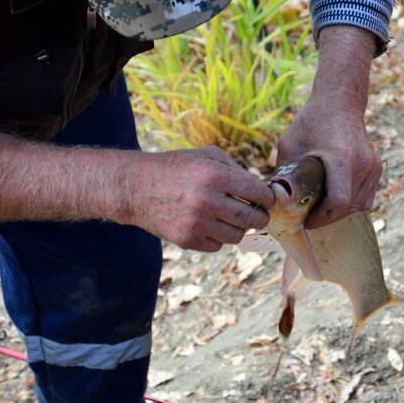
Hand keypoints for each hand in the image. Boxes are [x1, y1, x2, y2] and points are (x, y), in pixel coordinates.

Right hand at [117, 147, 270, 251]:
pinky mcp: (187, 240)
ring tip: (230, 217)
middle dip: (260, 216)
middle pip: (254, 219)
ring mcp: (197, 223)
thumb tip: (263, 190)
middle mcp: (207, 201)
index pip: (259, 194)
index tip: (267, 199)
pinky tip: (210, 224)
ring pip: (238, 236)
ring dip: (238, 228)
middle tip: (256, 212)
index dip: (268, 198)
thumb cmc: (176, 168)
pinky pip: (218, 246)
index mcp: (216, 176)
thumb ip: (237, 170)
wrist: (135, 187)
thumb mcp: (207, 156)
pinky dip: (218, 237)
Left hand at [278, 27, 382, 228]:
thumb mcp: (290, 145)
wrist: (340, 102)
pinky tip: (334, 197)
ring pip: (359, 206)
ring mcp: (373, 167)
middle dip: (326, 217)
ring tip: (320, 206)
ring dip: (339, 211)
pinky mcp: (376, 169)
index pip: (338, 202)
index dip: (321, 218)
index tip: (305, 219)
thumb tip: (273, 202)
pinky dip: (350, 203)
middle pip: (347, 208)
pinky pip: (366, 198)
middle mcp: (362, 164)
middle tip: (308, 216)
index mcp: (342, 158)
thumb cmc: (312, 121)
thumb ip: (283, 173)